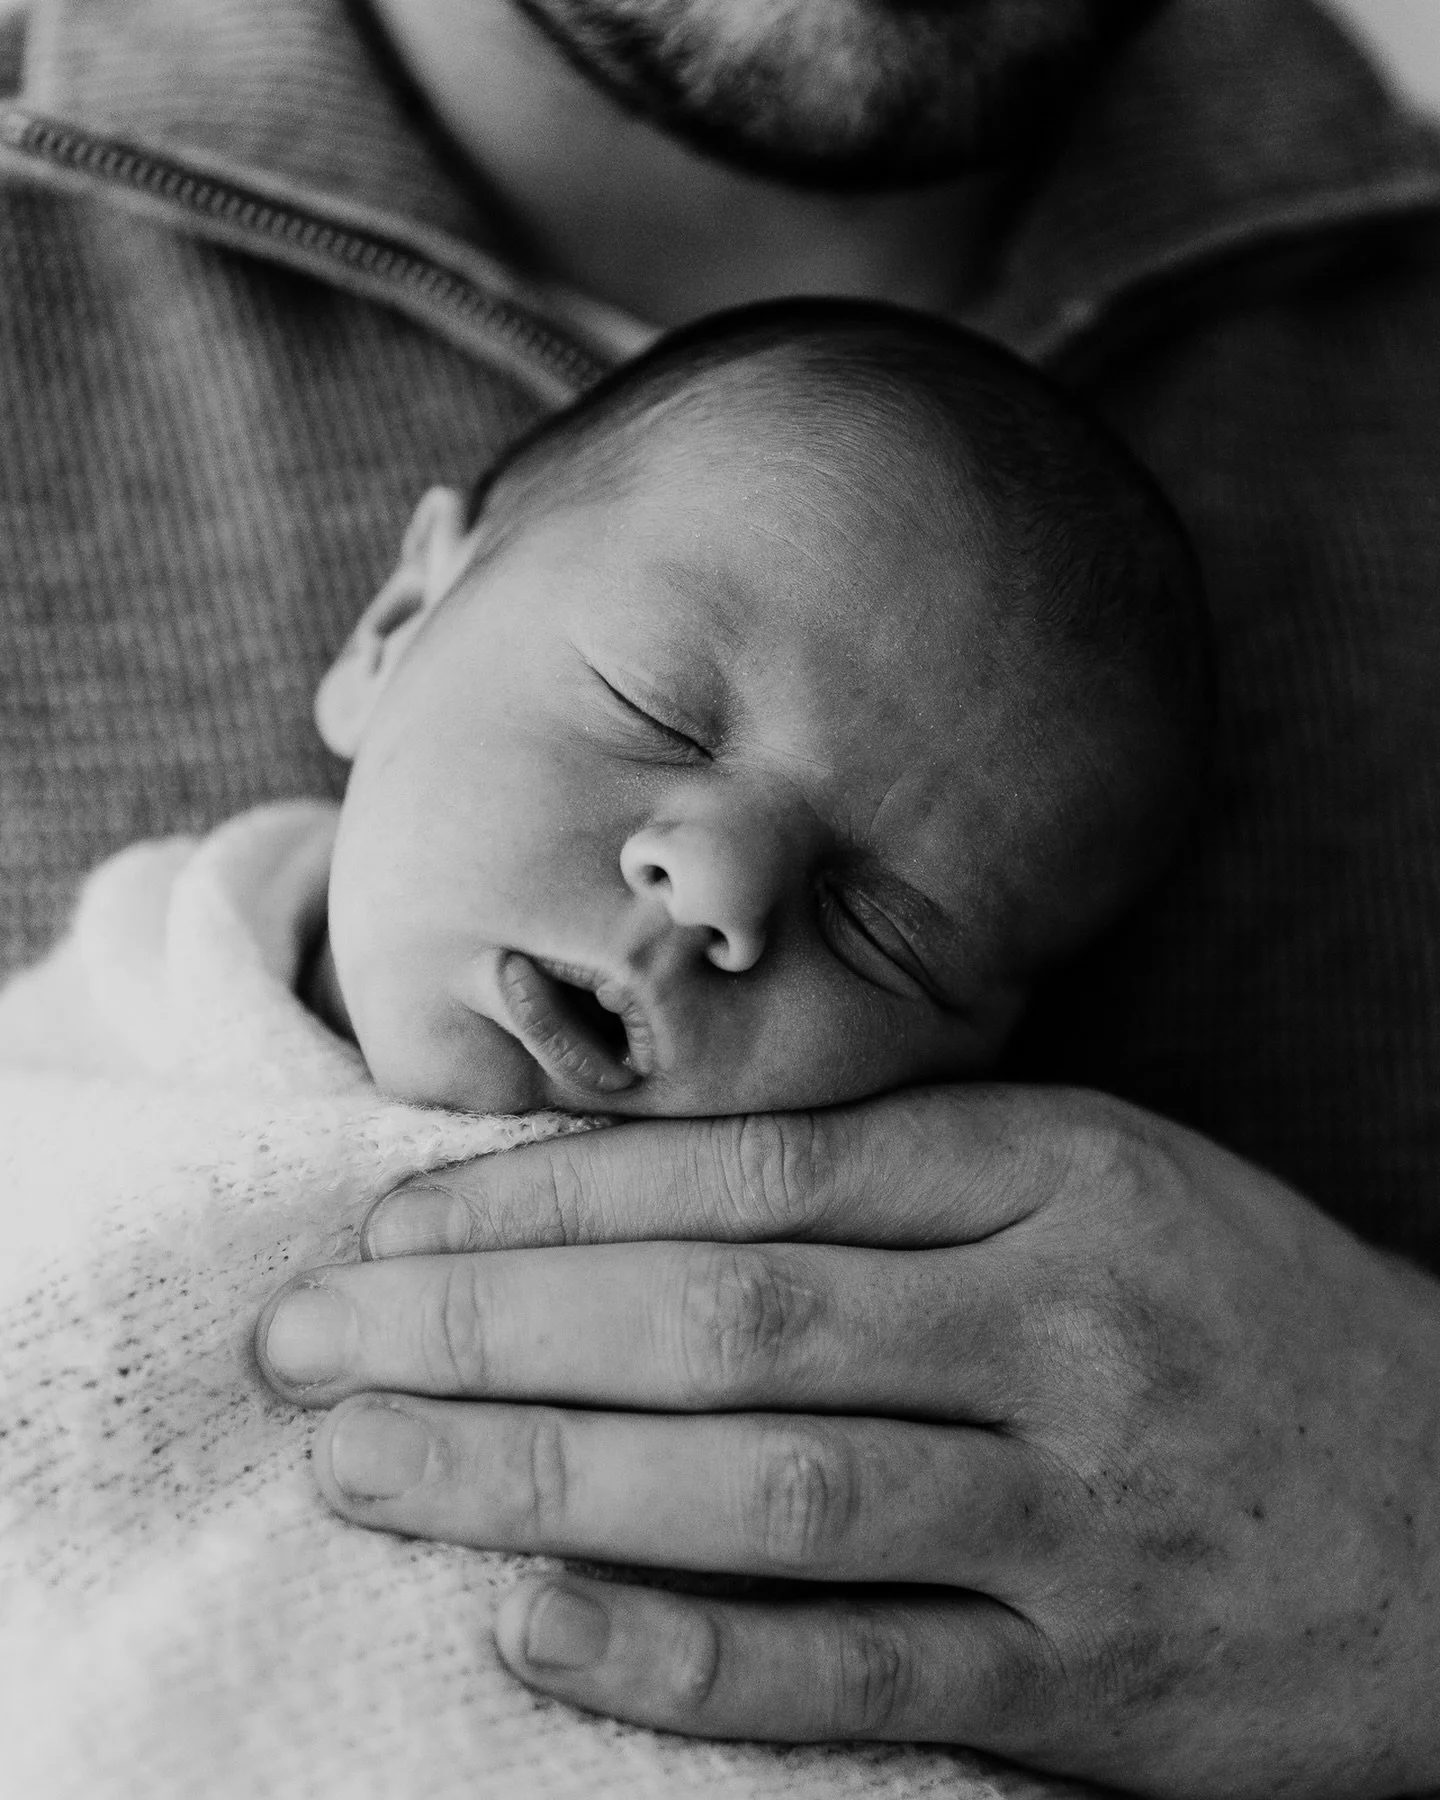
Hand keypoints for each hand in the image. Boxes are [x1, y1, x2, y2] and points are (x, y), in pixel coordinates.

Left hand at [255, 1086, 1439, 1797]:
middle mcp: (1056, 1324)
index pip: (750, 1170)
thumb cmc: (1244, 1317)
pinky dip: (681, 1654)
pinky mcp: (1094, 1684)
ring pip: (766, 1489)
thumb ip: (893, 1177)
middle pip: (726, 1317)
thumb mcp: (1099, 1181)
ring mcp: (1077, 1509)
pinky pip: (856, 1672)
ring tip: (360, 1467)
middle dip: (489, 1328)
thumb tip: (631, 1191)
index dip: (550, 1199)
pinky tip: (530, 1627)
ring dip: (537, 1479)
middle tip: (304, 1341)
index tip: (388, 1227)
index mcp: (1054, 1172)